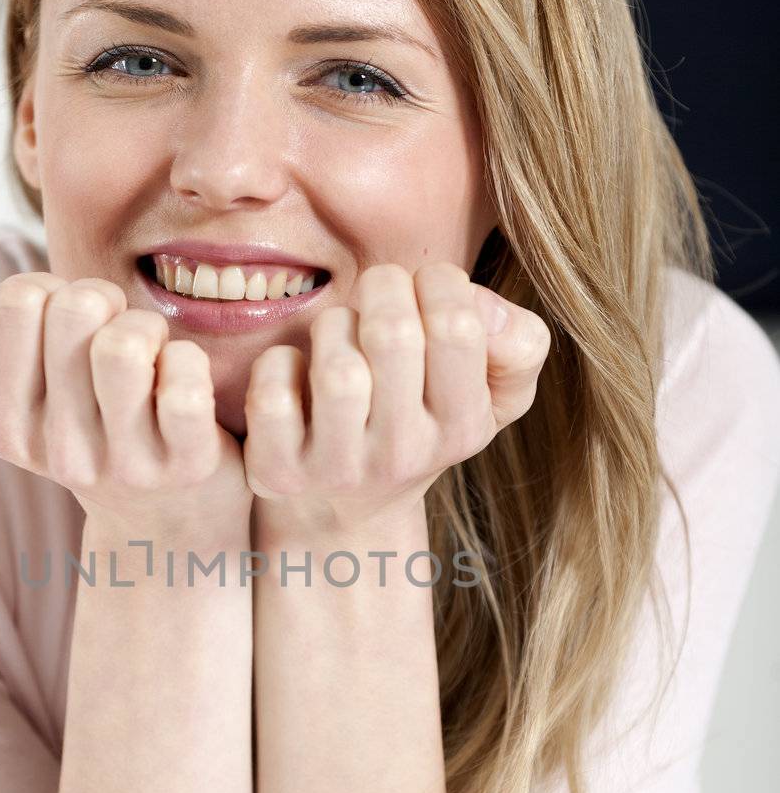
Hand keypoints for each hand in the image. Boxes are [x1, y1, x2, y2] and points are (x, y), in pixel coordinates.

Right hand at [0, 272, 251, 536]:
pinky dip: (188, 360)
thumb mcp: (14, 392)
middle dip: (104, 300)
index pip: (15, 303)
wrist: (167, 520)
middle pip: (76, 308)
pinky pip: (183, 379)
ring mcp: (126, 466)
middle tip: (115, 334)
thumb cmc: (90, 423)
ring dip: (146, 327)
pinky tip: (181, 383)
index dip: (50, 289)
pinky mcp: (187, 466)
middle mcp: (62, 455)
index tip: (67, 325)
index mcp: (9, 430)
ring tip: (150, 354)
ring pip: (124, 345)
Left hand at [242, 261, 550, 533]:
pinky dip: (279, 363)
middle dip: (380, 289)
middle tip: (375, 297)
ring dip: (333, 326)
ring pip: (335, 364)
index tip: (423, 290)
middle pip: (392, 333)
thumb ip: (518, 344)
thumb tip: (481, 305)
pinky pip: (274, 390)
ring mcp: (339, 469)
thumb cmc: (419, 420)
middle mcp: (404, 455)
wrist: (345, 510)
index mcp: (462, 427)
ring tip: (339, 339)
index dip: (436, 282)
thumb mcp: (490, 393)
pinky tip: (296, 377)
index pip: (459, 325)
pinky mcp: (280, 472)